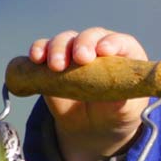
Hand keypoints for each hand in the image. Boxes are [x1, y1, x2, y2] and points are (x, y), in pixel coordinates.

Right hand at [26, 27, 149, 160]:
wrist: (90, 124)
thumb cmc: (115, 112)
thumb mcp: (124, 111)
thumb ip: (122, 102)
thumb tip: (118, 100)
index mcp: (123, 54)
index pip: (120, 42)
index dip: (112, 43)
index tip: (104, 51)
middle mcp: (98, 46)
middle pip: (90, 36)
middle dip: (83, 44)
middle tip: (79, 58)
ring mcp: (73, 51)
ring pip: (65, 39)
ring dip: (58, 49)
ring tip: (55, 66)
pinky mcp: (52, 60)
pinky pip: (44, 48)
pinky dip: (39, 49)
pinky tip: (36, 58)